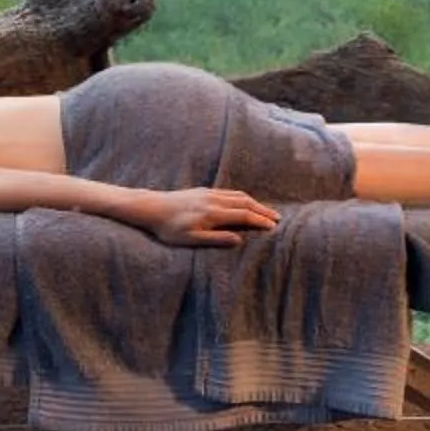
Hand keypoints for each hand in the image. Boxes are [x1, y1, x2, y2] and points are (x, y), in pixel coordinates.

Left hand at [136, 187, 280, 247]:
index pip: (243, 215)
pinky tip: (244, 201)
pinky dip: (242, 197)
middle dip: (262, 210)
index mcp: (213, 213)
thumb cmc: (169, 228)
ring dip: (254, 202)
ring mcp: (209, 193)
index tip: (273, 227)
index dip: (259, 221)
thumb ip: (215, 239)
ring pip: (238, 195)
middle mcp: (214, 200)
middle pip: (245, 202)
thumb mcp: (190, 239)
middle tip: (277, 218)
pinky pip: (228, 192)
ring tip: (265, 210)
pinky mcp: (203, 190)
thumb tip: (238, 240)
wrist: (152, 207)